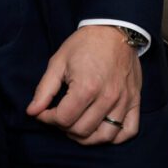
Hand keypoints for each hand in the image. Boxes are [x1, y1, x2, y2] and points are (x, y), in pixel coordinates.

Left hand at [26, 26, 141, 144]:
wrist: (114, 29)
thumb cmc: (84, 44)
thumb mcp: (59, 61)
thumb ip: (44, 89)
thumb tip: (32, 112)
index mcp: (86, 87)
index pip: (64, 119)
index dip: (48, 118)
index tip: (44, 111)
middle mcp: (107, 98)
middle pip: (82, 130)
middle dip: (65, 127)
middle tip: (59, 116)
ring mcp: (124, 101)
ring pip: (104, 137)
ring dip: (87, 137)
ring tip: (77, 126)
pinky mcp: (135, 101)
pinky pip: (128, 131)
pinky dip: (114, 137)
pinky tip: (101, 128)